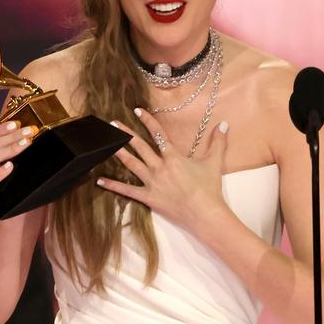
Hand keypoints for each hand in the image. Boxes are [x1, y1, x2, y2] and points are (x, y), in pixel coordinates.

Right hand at [0, 120, 38, 191]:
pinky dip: (0, 172)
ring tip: (25, 143)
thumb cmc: (12, 168)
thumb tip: (32, 130)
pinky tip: (10, 166)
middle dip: (13, 136)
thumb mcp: (11, 153)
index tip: (16, 124)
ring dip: (10, 149)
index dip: (0, 129)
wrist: (9, 193)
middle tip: (29, 131)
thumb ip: (16, 142)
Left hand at [97, 108, 228, 232]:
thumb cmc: (209, 188)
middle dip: (126, 134)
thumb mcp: (214, 162)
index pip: (158, 134)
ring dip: (118, 152)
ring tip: (106, 143)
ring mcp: (152, 182)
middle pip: (139, 147)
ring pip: (131, 164)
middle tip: (113, 124)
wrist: (204, 212)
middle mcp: (159, 167)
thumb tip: (224, 124)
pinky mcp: (148, 197)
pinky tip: (100, 180)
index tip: (137, 110)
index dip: (147, 121)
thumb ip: (218, 142)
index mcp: (173, 157)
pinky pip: (127, 191)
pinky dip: (113, 185)